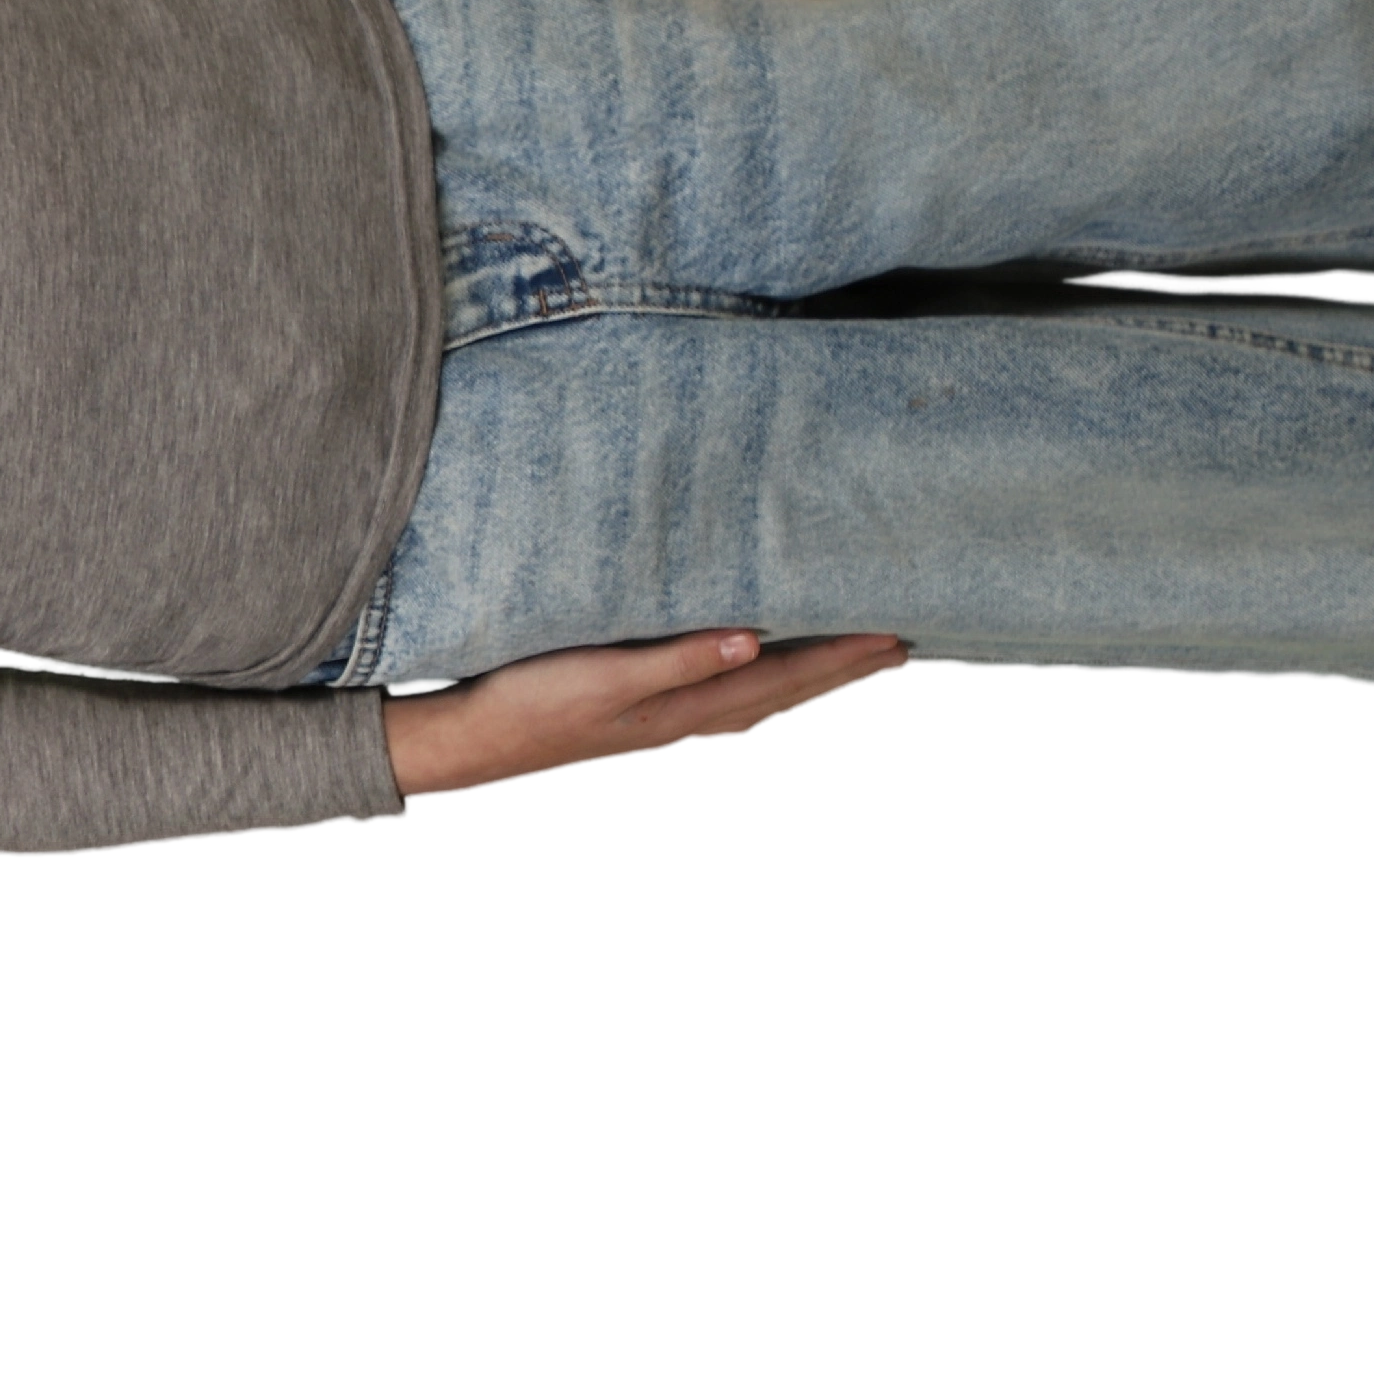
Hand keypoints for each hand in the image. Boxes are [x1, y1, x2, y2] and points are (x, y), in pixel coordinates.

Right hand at [384, 629, 913, 804]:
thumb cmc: (533, 703)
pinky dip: (758, 678)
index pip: (782, 676)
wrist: (474, 739)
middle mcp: (686, 715)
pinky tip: (754, 668)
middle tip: (899, 644)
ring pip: (757, 694)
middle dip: (842, 665)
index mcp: (685, 706)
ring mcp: (664, 715)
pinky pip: (724, 691)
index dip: (839, 655)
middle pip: (783, 689)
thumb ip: (678, 658)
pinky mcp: (640, 707)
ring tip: (847, 655)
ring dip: (807, 674)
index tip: (894, 634)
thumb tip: (753, 642)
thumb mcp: (604, 676)